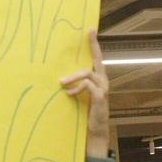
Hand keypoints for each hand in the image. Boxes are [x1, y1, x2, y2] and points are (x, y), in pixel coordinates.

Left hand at [61, 31, 110, 154]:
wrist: (94, 131)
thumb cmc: (85, 113)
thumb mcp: (79, 96)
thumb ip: (74, 85)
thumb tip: (58, 77)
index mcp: (98, 79)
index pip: (96, 58)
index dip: (94, 44)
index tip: (90, 30)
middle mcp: (103, 81)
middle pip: (97, 59)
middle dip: (93, 45)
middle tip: (88, 33)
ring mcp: (102, 89)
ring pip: (88, 73)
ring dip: (72, 77)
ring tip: (61, 83)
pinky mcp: (99, 97)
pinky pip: (87, 86)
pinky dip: (77, 88)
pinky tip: (69, 94)